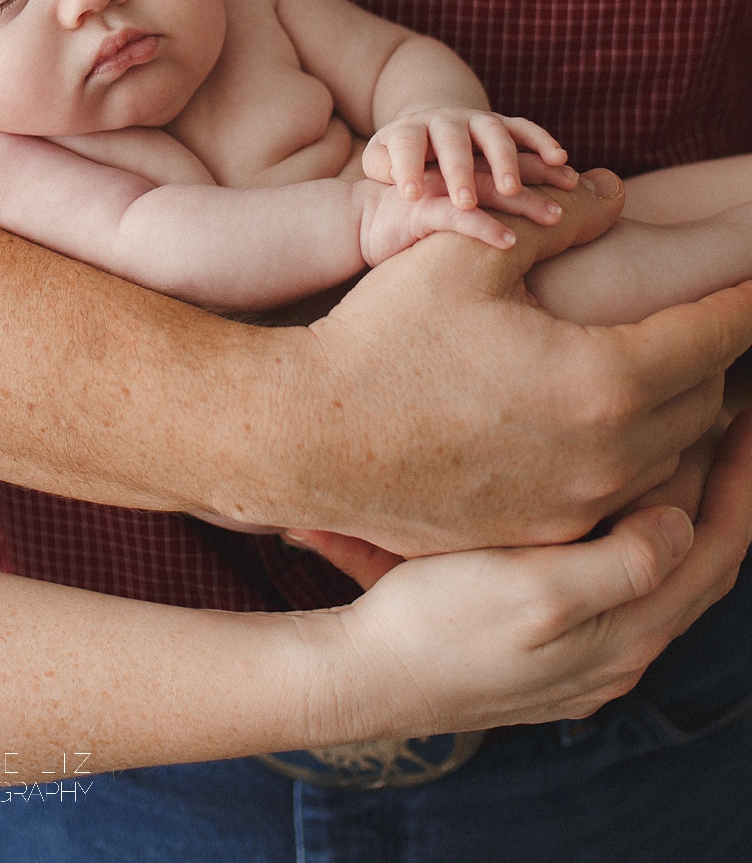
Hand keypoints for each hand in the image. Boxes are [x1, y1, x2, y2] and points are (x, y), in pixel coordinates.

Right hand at [275, 171, 751, 551]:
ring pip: (666, 453)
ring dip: (673, 406)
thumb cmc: (385, 336)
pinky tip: (594, 418)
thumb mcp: (471, 257)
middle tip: (706, 317)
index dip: (746, 302)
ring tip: (657, 365)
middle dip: (711, 353)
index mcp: (606, 380)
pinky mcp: (543, 532)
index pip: (714, 336)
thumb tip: (615, 193)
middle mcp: (609, 455)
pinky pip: (618, 490)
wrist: (312, 438)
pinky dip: (627, 450)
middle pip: (704, 401)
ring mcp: (578, 505)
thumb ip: (559, 220)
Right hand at [323, 410, 751, 737]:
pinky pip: (631, 583)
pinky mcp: (561, 648)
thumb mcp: (533, 592)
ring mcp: (594, 655)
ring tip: (689, 441)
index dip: (735, 478)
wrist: (371, 674)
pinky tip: (622, 495)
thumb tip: (680, 524)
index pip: (714, 547)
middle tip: (731, 414)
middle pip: (704, 562)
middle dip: (724, 487)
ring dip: (687, 507)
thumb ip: (620, 566)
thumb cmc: (437, 623)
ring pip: (668, 573)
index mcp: (627, 633)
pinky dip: (647, 530)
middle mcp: (624, 650)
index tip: (738, 412)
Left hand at [364, 109, 574, 207]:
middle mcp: (445, 120)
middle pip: (452, 141)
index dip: (407, 166)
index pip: (405, 144)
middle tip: (465, 203)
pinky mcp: (502, 124)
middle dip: (460, 171)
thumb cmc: (401, 158)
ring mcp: (476, 120)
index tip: (410, 194)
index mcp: (410, 129)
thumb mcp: (381, 161)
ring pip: (494, 133)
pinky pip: (525, 129)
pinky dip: (543, 141)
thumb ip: (382, 166)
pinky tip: (559, 161)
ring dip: (505, 160)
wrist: (428, 127)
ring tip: (512, 190)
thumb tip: (396, 175)